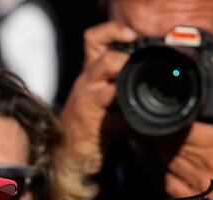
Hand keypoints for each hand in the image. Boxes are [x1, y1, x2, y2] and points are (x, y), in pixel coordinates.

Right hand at [58, 21, 135, 175]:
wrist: (68, 153)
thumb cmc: (87, 124)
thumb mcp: (99, 97)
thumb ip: (116, 84)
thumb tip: (144, 76)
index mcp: (89, 73)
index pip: (94, 40)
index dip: (112, 31)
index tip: (131, 35)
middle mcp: (86, 83)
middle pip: (105, 60)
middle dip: (126, 63)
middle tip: (140, 71)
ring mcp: (87, 102)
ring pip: (112, 89)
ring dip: (130, 96)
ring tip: (139, 102)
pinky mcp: (92, 124)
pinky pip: (117, 120)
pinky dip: (131, 125)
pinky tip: (136, 129)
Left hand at [156, 95, 212, 199]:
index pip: (185, 127)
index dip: (175, 120)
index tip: (173, 115)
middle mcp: (205, 162)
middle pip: (171, 141)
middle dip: (164, 132)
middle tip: (162, 126)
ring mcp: (195, 181)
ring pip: (166, 159)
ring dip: (161, 149)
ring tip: (161, 142)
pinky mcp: (190, 198)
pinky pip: (168, 181)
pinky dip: (165, 172)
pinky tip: (168, 167)